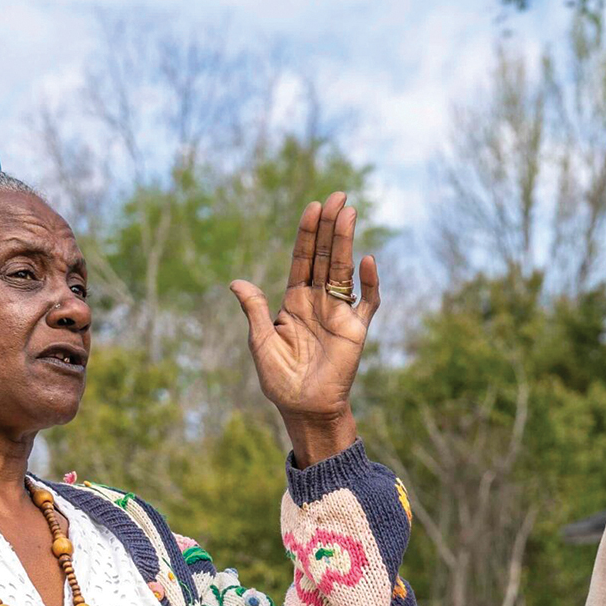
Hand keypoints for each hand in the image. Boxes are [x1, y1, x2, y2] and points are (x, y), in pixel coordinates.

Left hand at [230, 192, 379, 464]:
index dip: (307, 233)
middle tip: (338, 196)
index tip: (312, 206)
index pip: (302, 259)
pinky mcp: (356, 330)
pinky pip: (368, 302)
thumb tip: (236, 282)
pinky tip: (367, 261)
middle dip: (330, 226)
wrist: (304, 409)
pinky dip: (369, 283)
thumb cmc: (280, 380)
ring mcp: (339, 313)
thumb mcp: (260, 342)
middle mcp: (318, 301)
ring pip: (343, 269)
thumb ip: (254, 309)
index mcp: (293, 302)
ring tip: (349, 213)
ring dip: (346, 241)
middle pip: (324, 255)